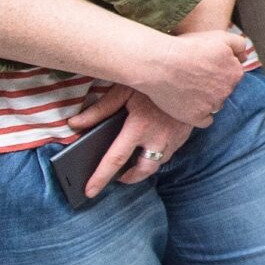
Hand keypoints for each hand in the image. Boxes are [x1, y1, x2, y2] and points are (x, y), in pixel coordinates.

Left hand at [67, 84, 194, 196]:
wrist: (189, 72)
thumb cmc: (152, 80)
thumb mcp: (123, 90)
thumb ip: (99, 110)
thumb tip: (74, 124)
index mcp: (139, 127)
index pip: (116, 159)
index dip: (101, 177)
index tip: (91, 191)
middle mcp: (159, 137)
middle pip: (142, 170)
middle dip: (129, 177)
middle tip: (119, 176)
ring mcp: (175, 138)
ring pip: (159, 162)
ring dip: (146, 164)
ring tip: (135, 157)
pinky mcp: (186, 133)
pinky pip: (171, 150)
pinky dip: (160, 151)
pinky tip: (153, 141)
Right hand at [133, 27, 253, 126]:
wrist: (161, 63)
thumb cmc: (187, 47)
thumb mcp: (219, 36)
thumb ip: (238, 45)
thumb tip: (245, 57)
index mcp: (235, 73)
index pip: (232, 75)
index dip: (217, 70)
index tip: (203, 66)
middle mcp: (227, 91)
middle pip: (223, 90)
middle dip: (213, 85)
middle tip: (193, 76)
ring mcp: (212, 105)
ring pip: (214, 105)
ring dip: (206, 100)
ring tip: (187, 88)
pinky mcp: (197, 117)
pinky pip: (204, 121)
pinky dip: (198, 115)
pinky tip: (188, 105)